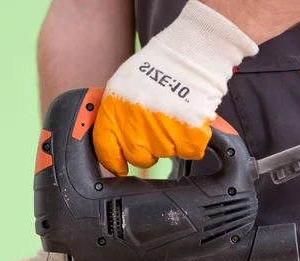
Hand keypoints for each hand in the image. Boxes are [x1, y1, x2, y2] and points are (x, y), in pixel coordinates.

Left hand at [93, 0, 257, 175]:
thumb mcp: (122, 85)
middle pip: (139, 158)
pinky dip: (193, 141)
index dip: (113, 161)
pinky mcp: (187, 139)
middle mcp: (135, 128)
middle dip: (148, 151)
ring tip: (175, 115)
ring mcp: (161, 136)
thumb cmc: (158, 65)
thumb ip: (116, 113)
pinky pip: (190, 152)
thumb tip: (113, 135)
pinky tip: (189, 122)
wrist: (189, 55)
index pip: (106, 149)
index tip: (119, 166)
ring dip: (172, 141)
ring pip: (166, 154)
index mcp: (114, 113)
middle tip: (157, 131)